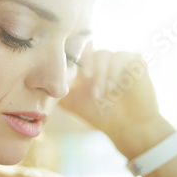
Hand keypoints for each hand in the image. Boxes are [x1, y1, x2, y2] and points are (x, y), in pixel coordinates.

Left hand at [59, 43, 174, 158]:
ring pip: (104, 54)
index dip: (70, 55)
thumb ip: (58, 88)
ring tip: (99, 93)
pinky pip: (122, 56)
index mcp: (87, 66)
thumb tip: (41, 80)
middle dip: (85, 63)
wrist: (127, 127)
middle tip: (85, 77)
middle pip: (88, 49)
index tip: (67, 71)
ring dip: (100, 73)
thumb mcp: (72, 102)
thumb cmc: (100, 115)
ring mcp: (119, 59)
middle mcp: (102, 60)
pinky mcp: (136, 62)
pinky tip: (112, 86)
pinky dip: (114, 70)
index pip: (76, 49)